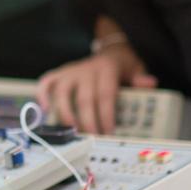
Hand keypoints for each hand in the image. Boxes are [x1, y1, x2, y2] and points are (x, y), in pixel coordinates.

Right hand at [37, 40, 155, 133]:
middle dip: (87, 121)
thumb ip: (140, 77)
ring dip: (65, 113)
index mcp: (106, 68)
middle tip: (92, 138)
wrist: (110, 51)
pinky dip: (42, 95)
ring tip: (71, 129)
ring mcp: (71, 71)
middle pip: (84, 98)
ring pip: (62, 92)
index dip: (106, 114)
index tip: (108, 131)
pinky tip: (45, 111)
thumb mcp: (136, 68)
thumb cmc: (122, 65)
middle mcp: (86, 69)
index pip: (105, 94)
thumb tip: (148, 83)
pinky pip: (46, 82)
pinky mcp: (60, 73)